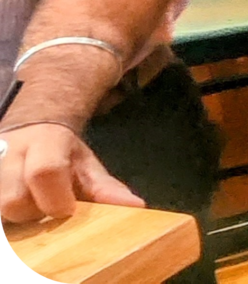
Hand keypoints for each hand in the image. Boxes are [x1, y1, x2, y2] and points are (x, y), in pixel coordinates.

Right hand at [0, 122, 143, 223]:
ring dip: (12, 218)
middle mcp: (7, 152)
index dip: (55, 200)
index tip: (66, 209)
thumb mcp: (86, 165)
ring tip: (27, 208)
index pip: (44, 172)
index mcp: (43, 142)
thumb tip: (135, 207)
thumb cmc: (62, 154)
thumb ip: (105, 188)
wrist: (29, 129)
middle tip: (43, 209)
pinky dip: (5, 219)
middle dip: (31, 214)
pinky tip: (15, 212)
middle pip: (12, 201)